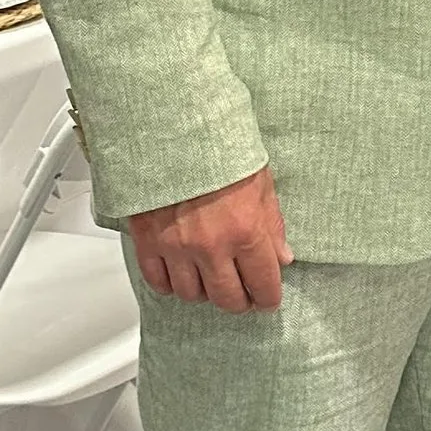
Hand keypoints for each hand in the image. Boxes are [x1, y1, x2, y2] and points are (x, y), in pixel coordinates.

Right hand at [129, 164, 292, 311]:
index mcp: (246, 232)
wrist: (173, 128)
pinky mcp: (147, 240)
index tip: (268, 299)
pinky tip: (180, 274)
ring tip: (210, 279)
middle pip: (227, 299)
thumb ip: (272, 226)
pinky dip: (170, 284)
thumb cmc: (220, 149)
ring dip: (204, 292)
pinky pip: (157, 281)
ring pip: (192, 294)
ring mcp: (176, 247)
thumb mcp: (261, 183)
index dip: (268, 298)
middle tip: (242, 295)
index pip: (263, 285)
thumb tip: (282, 258)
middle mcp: (211, 246)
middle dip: (239, 301)